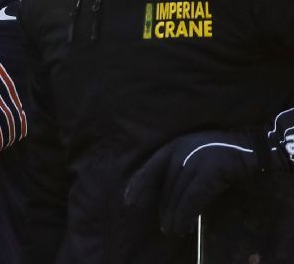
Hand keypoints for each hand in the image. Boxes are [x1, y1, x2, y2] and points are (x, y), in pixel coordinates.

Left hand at [124, 130, 261, 235]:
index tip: (129, 201)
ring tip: (172, 231)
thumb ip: (177, 167)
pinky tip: (184, 225)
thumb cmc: (219, 150)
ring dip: (174, 216)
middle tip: (164, 227)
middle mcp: (180, 152)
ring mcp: (195, 161)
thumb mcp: (192, 151)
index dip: (138, 185)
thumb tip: (162, 194)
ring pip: (177, 195)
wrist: (248, 146)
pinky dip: (186, 214)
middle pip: (166, 187)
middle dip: (163, 209)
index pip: (150, 167)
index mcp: (174, 145)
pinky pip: (192, 199)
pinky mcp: (209, 173)